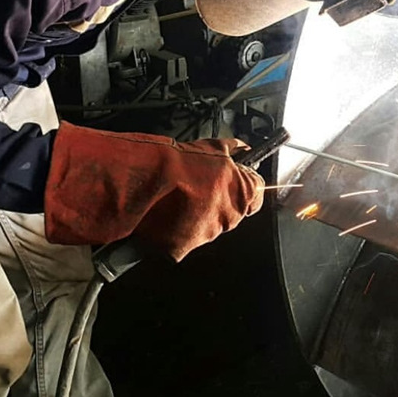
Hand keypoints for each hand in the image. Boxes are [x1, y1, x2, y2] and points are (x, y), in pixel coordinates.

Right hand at [45, 123, 264, 260]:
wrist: (139, 181)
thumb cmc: (174, 162)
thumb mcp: (210, 147)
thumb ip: (232, 150)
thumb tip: (243, 147)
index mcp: (242, 193)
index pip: (258, 193)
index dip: (245, 183)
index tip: (234, 177)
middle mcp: (229, 217)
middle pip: (235, 211)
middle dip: (220, 199)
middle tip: (198, 186)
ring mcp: (207, 235)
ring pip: (209, 225)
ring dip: (198, 214)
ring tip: (177, 197)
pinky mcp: (183, 249)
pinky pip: (186, 239)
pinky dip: (178, 229)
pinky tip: (166, 213)